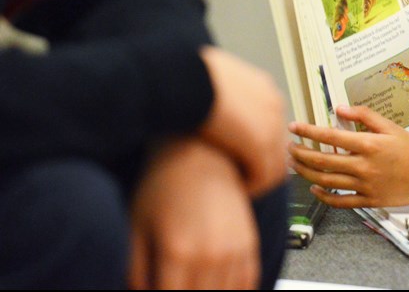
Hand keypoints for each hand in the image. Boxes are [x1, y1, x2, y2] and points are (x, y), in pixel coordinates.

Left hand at [128, 138, 260, 289]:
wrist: (201, 152)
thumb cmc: (164, 185)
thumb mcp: (138, 227)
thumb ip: (136, 272)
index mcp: (178, 252)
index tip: (158, 289)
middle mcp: (210, 254)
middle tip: (174, 282)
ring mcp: (234, 249)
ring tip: (194, 283)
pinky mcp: (249, 242)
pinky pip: (248, 281)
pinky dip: (237, 291)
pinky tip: (221, 287)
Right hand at [198, 46, 286, 195]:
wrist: (183, 78)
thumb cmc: (185, 76)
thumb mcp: (210, 77)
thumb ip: (220, 90)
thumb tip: (206, 91)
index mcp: (263, 88)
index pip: (270, 121)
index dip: (255, 141)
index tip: (236, 153)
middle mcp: (274, 106)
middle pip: (278, 143)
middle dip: (260, 161)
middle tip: (241, 174)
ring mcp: (271, 126)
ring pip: (275, 163)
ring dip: (258, 177)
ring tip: (237, 185)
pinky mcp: (260, 145)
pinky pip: (263, 176)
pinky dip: (251, 185)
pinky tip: (234, 187)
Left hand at [288, 105, 408, 207]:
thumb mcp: (391, 126)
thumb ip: (364, 116)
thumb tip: (340, 108)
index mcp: (367, 145)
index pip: (330, 136)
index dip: (308, 131)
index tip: (294, 127)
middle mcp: (362, 166)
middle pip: (322, 161)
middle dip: (301, 154)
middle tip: (289, 147)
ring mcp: (364, 185)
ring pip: (327, 181)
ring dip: (306, 173)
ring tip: (294, 165)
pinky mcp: (368, 200)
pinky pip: (341, 201)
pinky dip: (324, 196)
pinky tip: (315, 188)